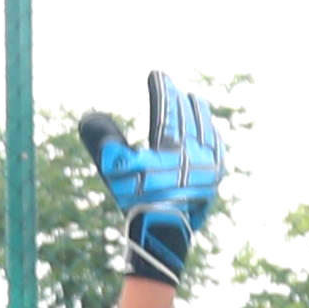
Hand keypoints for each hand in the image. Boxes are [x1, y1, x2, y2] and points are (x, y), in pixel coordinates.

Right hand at [70, 69, 227, 285]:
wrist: (163, 232)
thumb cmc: (135, 199)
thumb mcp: (114, 170)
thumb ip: (103, 141)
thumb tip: (90, 115)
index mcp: (170, 146)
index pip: (167, 109)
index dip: (161, 89)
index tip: (157, 74)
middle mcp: (194, 151)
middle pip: (189, 116)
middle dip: (180, 99)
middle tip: (174, 87)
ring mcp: (208, 164)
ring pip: (206, 129)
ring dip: (199, 112)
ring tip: (194, 100)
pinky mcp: (215, 178)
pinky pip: (217, 147)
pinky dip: (212, 133)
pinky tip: (210, 130)